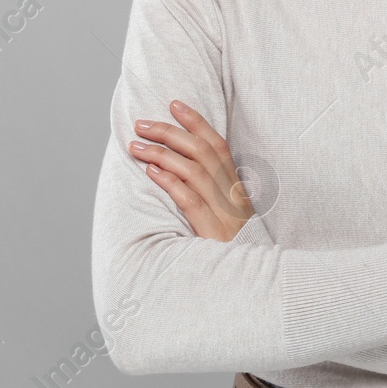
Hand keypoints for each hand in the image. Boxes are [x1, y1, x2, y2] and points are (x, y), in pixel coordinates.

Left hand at [129, 100, 255, 241]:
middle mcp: (232, 196)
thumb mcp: (229, 219)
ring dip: (162, 154)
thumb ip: (214, 195)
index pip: (218, 145)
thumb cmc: (233, 251)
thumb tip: (182, 171)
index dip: (196, 122)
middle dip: (170, 133)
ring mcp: (224, 213)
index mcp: (236, 189)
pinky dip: (170, 182)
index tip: (174, 104)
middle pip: (202, 152)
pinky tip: (151, 172)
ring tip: (136, 146)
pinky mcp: (212, 232)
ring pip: (193, 171)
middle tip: (141, 124)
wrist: (250, 283)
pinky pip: (190, 200)